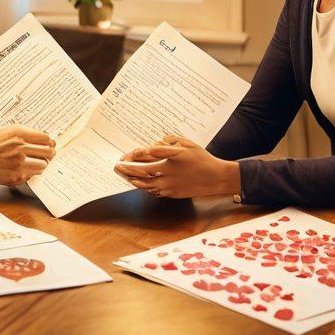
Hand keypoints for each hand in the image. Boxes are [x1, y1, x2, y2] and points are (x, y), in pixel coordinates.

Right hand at [0, 126, 54, 186]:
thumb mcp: (8, 132)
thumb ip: (26, 134)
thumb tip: (45, 140)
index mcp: (19, 134)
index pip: (46, 138)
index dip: (50, 142)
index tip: (50, 145)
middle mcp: (19, 147)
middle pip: (48, 152)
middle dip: (50, 154)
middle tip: (49, 155)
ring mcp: (18, 163)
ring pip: (43, 166)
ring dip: (41, 165)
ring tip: (36, 163)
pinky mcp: (15, 176)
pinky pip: (31, 176)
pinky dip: (30, 173)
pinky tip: (24, 169)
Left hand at [114, 135, 240, 199]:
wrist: (216, 178)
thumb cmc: (202, 159)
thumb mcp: (188, 144)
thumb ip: (171, 141)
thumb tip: (156, 144)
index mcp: (175, 156)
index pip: (151, 153)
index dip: (137, 153)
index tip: (128, 153)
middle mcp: (171, 171)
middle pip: (143, 170)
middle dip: (128, 168)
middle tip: (118, 165)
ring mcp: (171, 184)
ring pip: (146, 183)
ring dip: (133, 179)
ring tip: (125, 176)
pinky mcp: (173, 193)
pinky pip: (155, 191)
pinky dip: (145, 187)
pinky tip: (140, 183)